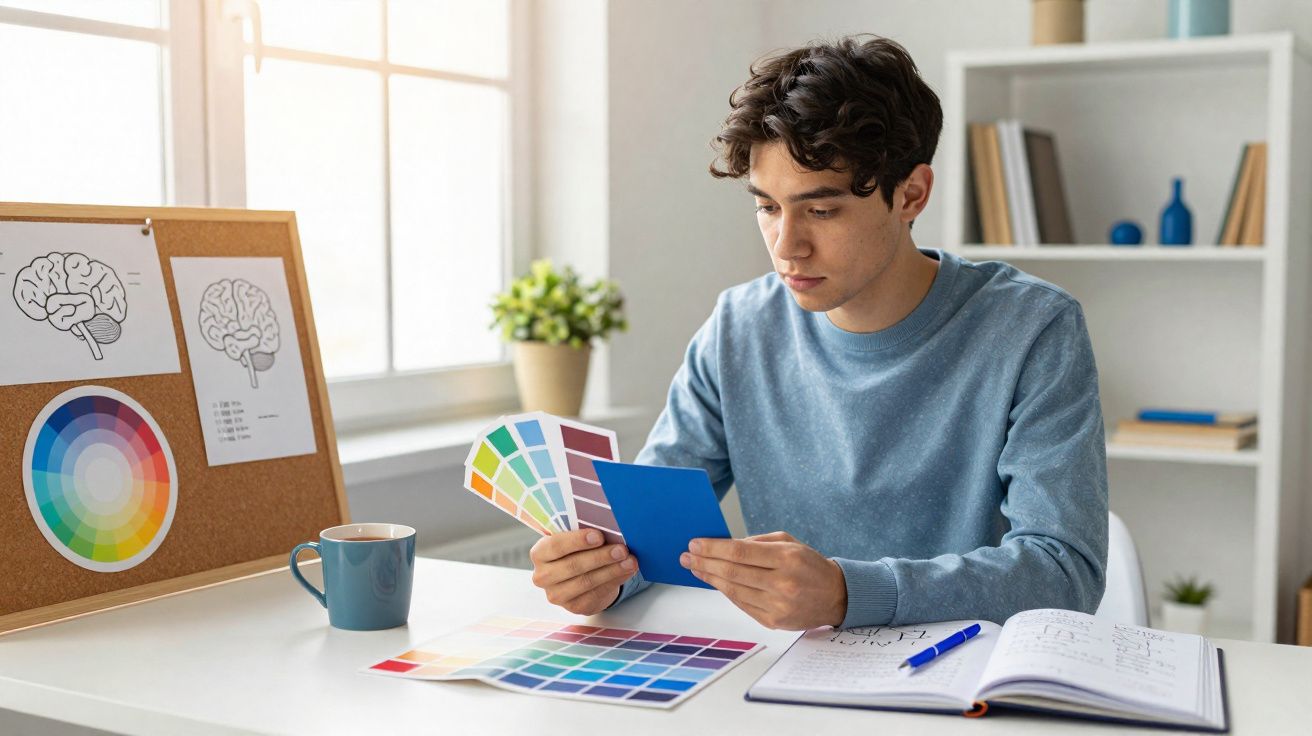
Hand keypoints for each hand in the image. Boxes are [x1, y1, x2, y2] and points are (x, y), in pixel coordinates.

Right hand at [530, 529, 637, 615]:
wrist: (578, 577)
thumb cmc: (576, 551)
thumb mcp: (574, 539)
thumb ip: (584, 533)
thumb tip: (609, 529)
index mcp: (540, 553)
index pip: (556, 546)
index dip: (578, 541)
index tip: (599, 536)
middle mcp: (542, 576)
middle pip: (573, 566)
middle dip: (601, 557)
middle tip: (622, 549)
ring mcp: (556, 595)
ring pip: (586, 582)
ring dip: (612, 570)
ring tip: (630, 561)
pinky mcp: (573, 607)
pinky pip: (596, 594)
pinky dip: (614, 581)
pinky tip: (626, 572)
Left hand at [680, 531, 846, 629]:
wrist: (837, 596)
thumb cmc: (810, 565)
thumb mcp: (789, 542)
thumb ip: (757, 543)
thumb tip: (723, 546)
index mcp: (786, 558)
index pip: (739, 553)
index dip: (713, 548)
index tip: (694, 544)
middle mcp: (782, 583)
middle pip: (732, 572)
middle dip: (705, 563)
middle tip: (686, 556)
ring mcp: (777, 605)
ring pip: (733, 591)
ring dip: (710, 578)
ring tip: (695, 568)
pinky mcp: (773, 621)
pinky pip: (741, 604)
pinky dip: (726, 592)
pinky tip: (715, 582)